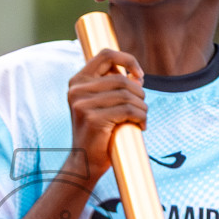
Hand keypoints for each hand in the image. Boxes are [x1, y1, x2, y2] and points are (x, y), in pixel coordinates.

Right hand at [66, 48, 144, 183]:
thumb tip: (137, 76)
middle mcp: (76, 90)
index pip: (106, 54)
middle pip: (121, 79)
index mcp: (77, 82)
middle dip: (139, 94)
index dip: (128, 60)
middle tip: (141, 110)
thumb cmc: (98, 134)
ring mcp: (83, 104)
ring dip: (142, 108)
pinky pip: (128, 110)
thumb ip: (115, 88)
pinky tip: (141, 126)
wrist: (84, 164)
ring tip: (141, 119)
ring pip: (127, 95)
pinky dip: (141, 117)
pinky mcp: (93, 119)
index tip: (139, 75)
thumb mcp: (103, 105)